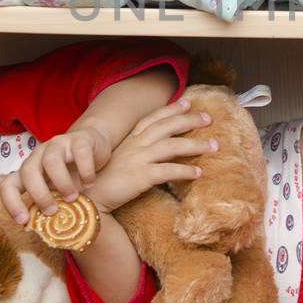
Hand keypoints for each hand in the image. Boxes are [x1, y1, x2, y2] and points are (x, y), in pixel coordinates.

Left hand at [0, 126, 113, 223]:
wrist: (92, 144)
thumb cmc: (72, 173)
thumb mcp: (58, 190)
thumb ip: (52, 205)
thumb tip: (48, 234)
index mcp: (30, 170)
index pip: (9, 185)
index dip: (11, 203)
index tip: (23, 221)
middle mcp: (39, 156)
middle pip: (28, 171)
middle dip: (38, 194)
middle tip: (52, 211)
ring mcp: (58, 145)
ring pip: (51, 160)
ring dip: (61, 182)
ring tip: (73, 197)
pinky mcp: (79, 140)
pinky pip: (80, 153)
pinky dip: (85, 171)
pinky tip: (91, 183)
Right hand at [85, 97, 218, 214]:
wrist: (88, 199)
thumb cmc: (103, 181)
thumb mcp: (119, 160)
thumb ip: (135, 152)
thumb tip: (153, 150)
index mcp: (129, 140)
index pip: (153, 118)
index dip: (171, 109)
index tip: (187, 103)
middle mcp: (135, 145)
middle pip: (167, 127)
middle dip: (189, 120)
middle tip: (208, 119)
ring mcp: (138, 160)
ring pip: (172, 146)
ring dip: (195, 144)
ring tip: (214, 145)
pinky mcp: (140, 177)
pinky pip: (168, 171)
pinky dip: (185, 170)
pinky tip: (199, 173)